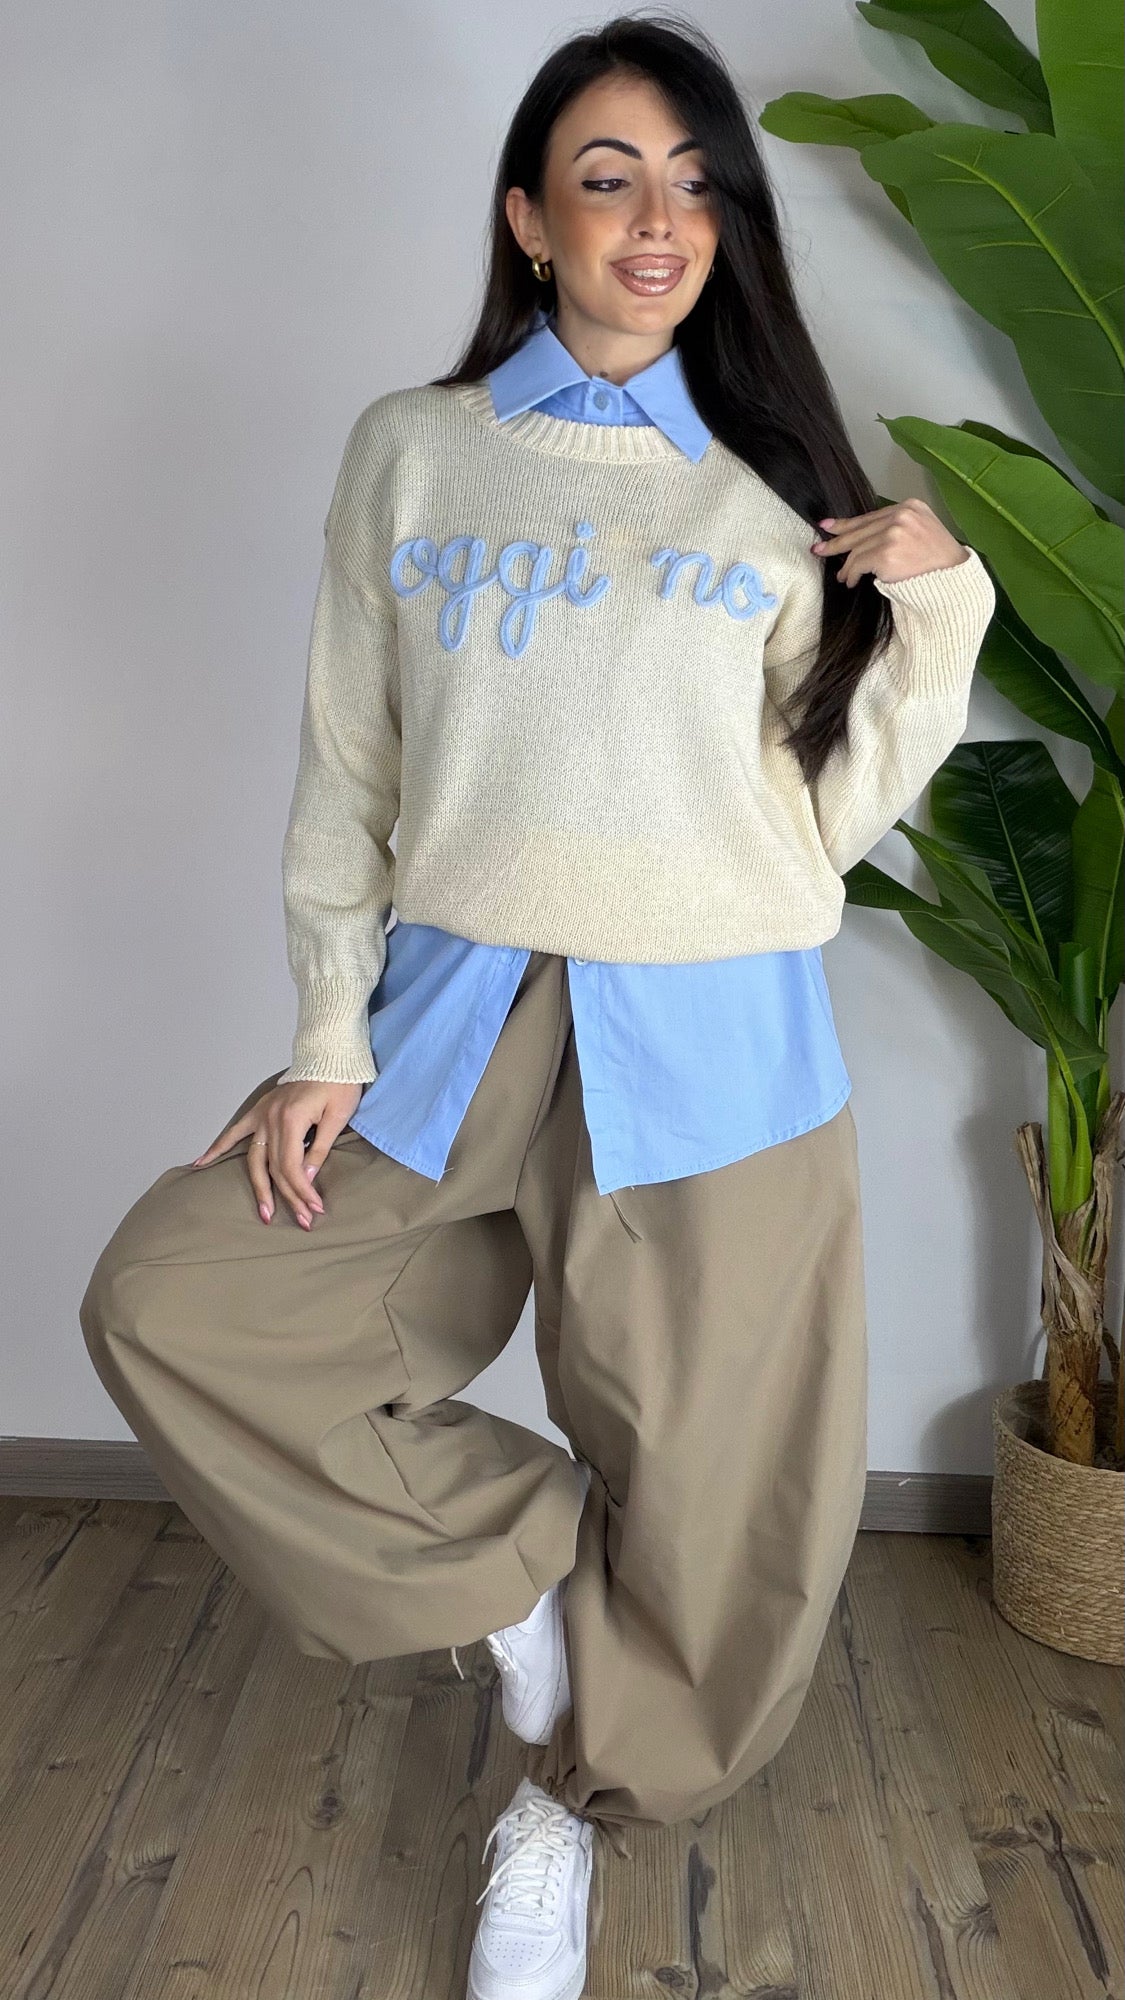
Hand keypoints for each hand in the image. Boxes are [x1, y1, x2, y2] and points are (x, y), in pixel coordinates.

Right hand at [190, 1079, 363, 1229]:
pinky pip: (234, 1131)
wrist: (330, 1054)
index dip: (303, 1191)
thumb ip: (319, 1148)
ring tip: (265, 1214)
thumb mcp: (338, 1116)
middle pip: (275, 1168)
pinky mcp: (260, 1109)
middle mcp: (271, 1118)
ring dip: (260, 1188)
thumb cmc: (340, 1081)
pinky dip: (217, 1147)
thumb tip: (305, 1179)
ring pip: (255, 1158)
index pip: (293, 1166)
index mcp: (292, 1119)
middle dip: (289, 1198)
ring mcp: (262, 1114)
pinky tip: (201, 1163)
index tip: (316, 1210)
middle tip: (303, 1222)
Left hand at [810, 497, 969, 587]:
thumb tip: (864, 536)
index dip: (847, 523)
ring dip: (847, 565)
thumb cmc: (938, 562)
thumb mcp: (922, 531)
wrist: (954, 579)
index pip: (871, 516)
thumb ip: (898, 527)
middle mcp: (901, 516)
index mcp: (910, 507)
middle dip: (836, 541)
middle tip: (819, 549)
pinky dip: (852, 574)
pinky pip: (859, 564)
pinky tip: (851, 581)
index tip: (828, 526)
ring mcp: (893, 534)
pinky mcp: (886, 554)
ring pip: (857, 549)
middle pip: (859, 530)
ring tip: (843, 576)